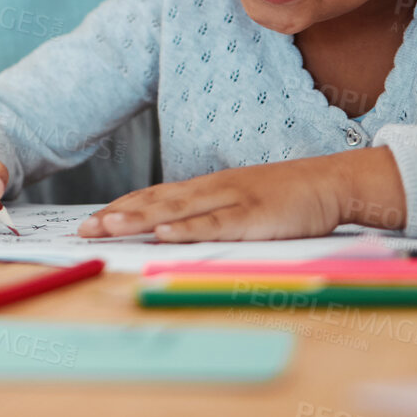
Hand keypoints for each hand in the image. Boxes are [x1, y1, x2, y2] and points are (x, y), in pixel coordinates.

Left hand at [76, 150, 399, 241]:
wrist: (332, 182)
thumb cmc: (289, 198)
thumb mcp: (243, 203)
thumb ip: (213, 215)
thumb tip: (177, 232)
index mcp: (209, 187)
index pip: (156, 196)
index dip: (124, 207)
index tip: (93, 220)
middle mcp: (213, 189)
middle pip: (157, 201)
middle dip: (118, 214)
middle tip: (85, 229)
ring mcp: (232, 199)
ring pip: (178, 210)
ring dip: (141, 218)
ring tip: (109, 226)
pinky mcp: (253, 215)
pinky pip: (215, 224)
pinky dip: (187, 229)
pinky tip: (164, 233)